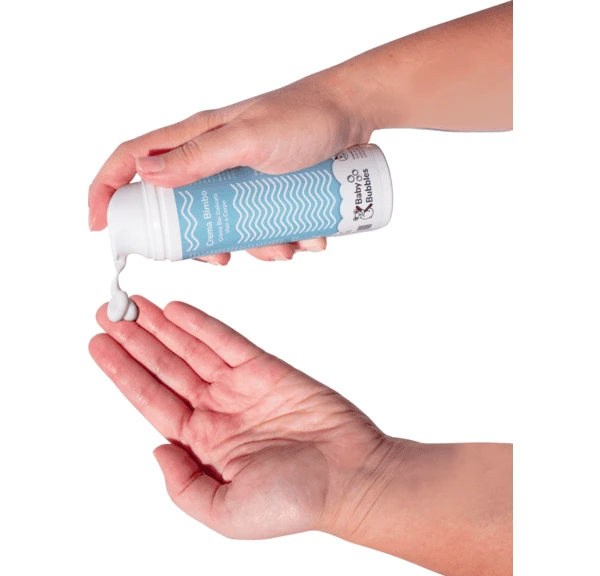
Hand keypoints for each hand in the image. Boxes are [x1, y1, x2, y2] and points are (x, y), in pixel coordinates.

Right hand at [88, 69, 373, 263]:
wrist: (355, 113)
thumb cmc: (305, 116)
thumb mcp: (250, 138)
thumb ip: (199, 154)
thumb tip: (144, 173)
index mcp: (194, 138)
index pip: (132, 160)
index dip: (108, 191)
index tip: (99, 227)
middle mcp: (211, 158)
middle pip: (179, 209)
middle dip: (200, 240)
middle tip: (221, 257)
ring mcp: (239, 175)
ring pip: (225, 224)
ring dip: (253, 245)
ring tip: (286, 247)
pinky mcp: (266, 188)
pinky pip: (260, 224)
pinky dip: (279, 239)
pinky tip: (305, 238)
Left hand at [89, 296, 393, 538]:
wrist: (350, 476)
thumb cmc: (296, 501)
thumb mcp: (226, 513)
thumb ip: (183, 485)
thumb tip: (157, 450)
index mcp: (204, 444)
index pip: (152, 401)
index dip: (123, 372)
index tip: (99, 346)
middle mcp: (218, 411)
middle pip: (165, 368)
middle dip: (134, 341)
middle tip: (107, 312)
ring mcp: (241, 388)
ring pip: (191, 349)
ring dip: (160, 327)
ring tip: (132, 306)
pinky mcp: (266, 369)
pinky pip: (226, 340)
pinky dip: (201, 324)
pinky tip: (176, 310)